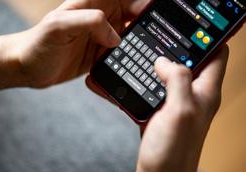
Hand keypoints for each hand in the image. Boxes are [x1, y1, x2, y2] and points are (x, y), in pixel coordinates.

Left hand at [7, 0, 149, 87]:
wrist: (28, 68)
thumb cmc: (38, 44)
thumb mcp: (59, 26)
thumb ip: (89, 22)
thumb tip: (116, 36)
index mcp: (92, 3)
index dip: (142, 2)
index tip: (157, 10)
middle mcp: (100, 18)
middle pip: (133, 13)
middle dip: (148, 21)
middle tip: (162, 34)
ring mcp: (101, 36)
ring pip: (130, 34)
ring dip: (141, 40)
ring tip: (154, 49)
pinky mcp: (99, 53)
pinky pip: (120, 52)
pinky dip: (130, 55)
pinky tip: (137, 61)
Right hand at [86, 45, 228, 171]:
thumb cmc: (174, 151)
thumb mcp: (180, 110)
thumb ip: (176, 79)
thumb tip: (165, 61)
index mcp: (205, 92)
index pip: (216, 55)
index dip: (206, 39)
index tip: (188, 30)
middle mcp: (193, 96)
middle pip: (190, 62)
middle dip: (175, 50)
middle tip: (158, 43)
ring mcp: (177, 103)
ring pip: (170, 75)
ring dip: (158, 66)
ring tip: (144, 59)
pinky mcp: (162, 111)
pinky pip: (156, 89)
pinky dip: (146, 82)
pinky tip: (135, 80)